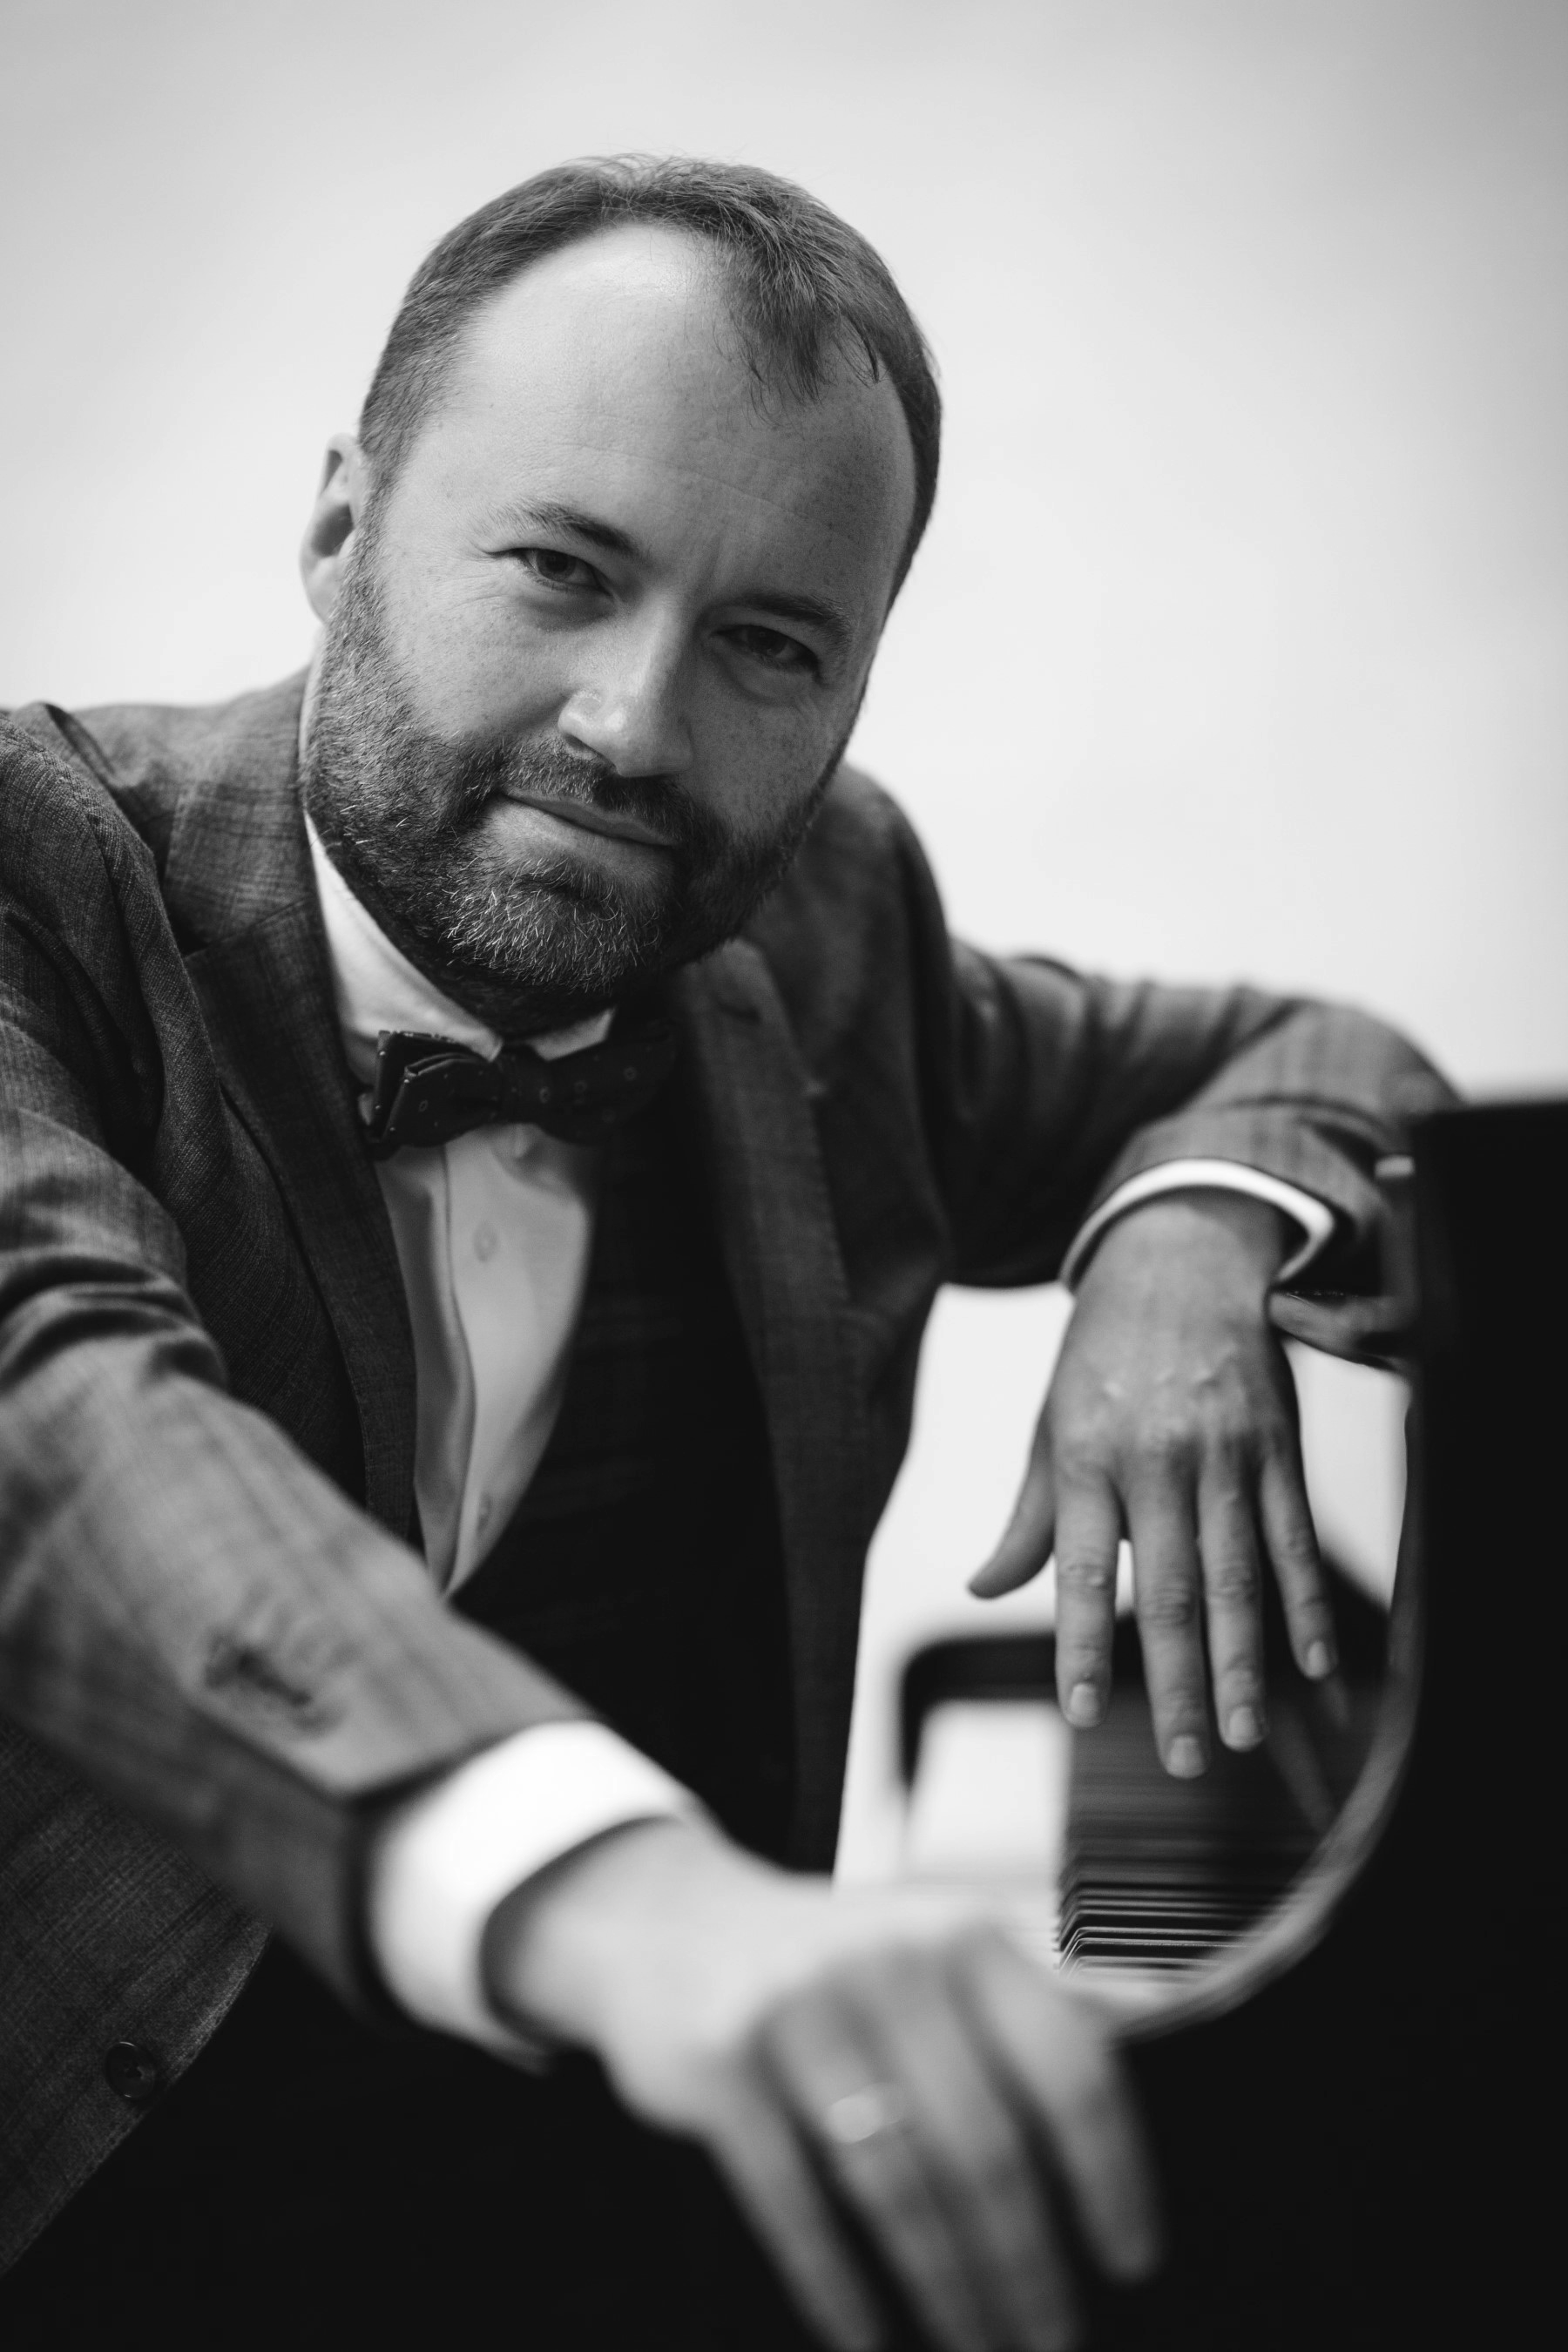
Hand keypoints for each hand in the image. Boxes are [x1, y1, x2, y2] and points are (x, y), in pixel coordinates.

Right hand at [484, 1817, 1161, 2351]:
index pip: (1068, 2065)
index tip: (1131, 2261)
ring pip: (898, 2187)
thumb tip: (1158, 2051)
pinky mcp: (720, 2063)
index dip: (1110, 2174)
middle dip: (1027, 2267)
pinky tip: (869, 2341)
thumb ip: (1035, 2002)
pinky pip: (793, 2203)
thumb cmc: (837, 1964)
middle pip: (987, 2149)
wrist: (669, 1925)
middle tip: (1050, 2344)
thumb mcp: (937, 1948)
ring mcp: (798, 2009)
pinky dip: (836, 2287)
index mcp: (966, 1936)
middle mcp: (890, 1961)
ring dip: (947, 2290)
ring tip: (978, 2351)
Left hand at [970, 1191, 1336, 1774]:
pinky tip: (1311, 1664)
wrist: (1181, 1259)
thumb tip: (985, 1588)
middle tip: (1182, 1758)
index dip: (1080, 1643)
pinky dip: (1304, 1604)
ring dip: (1242, 1662)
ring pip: (1237, 1574)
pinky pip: (1294, 1536)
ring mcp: (1225, 1453)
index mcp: (1087, 1457)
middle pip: (1170, 1589)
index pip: (1080, 1569)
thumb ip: (1030, 1517)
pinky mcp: (1278, 1445)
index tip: (1078, 1711)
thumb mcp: (1049, 1424)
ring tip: (1240, 1732)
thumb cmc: (1102, 1354)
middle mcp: (1157, 1460)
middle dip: (1176, 1682)